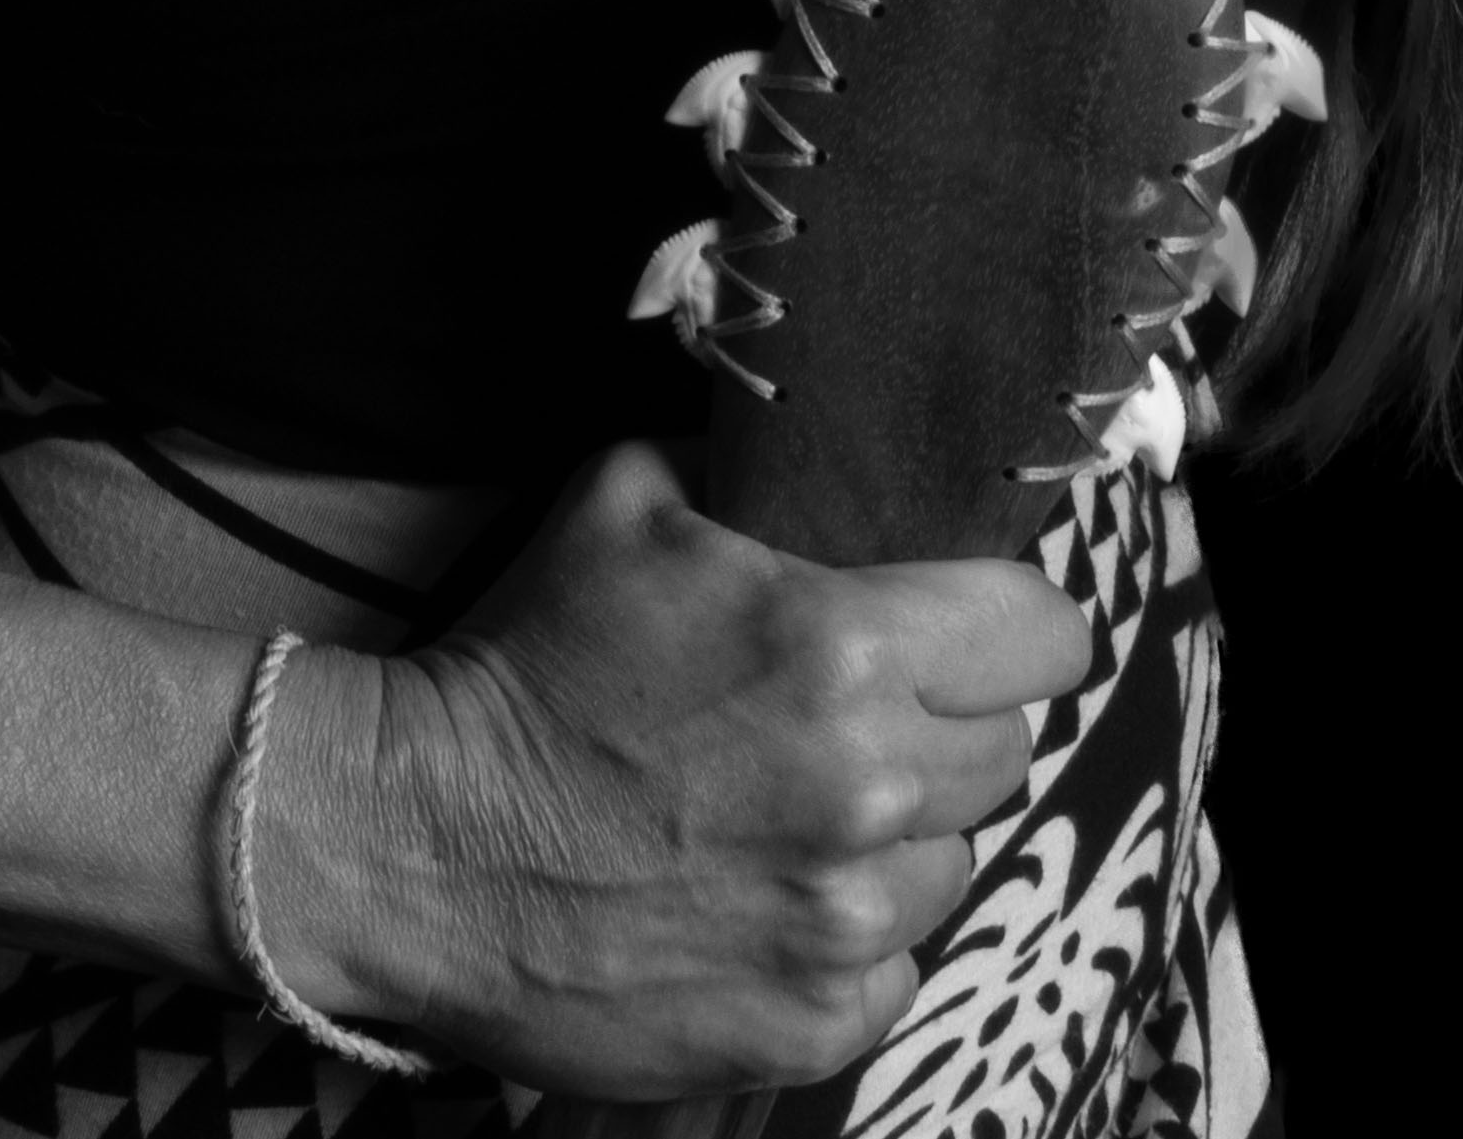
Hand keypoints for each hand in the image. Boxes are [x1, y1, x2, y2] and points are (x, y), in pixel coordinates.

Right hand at [282, 441, 1089, 1094]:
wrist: (419, 836)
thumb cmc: (526, 657)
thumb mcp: (630, 496)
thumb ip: (754, 467)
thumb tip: (827, 439)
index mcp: (845, 649)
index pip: (1043, 635)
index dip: (1013, 620)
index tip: (978, 625)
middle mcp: (870, 790)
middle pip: (1007, 747)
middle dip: (946, 719)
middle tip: (856, 711)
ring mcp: (845, 924)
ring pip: (955, 859)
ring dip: (898, 831)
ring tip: (792, 807)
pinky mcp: (813, 1024)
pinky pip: (899, 967)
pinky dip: (851, 935)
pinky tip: (766, 893)